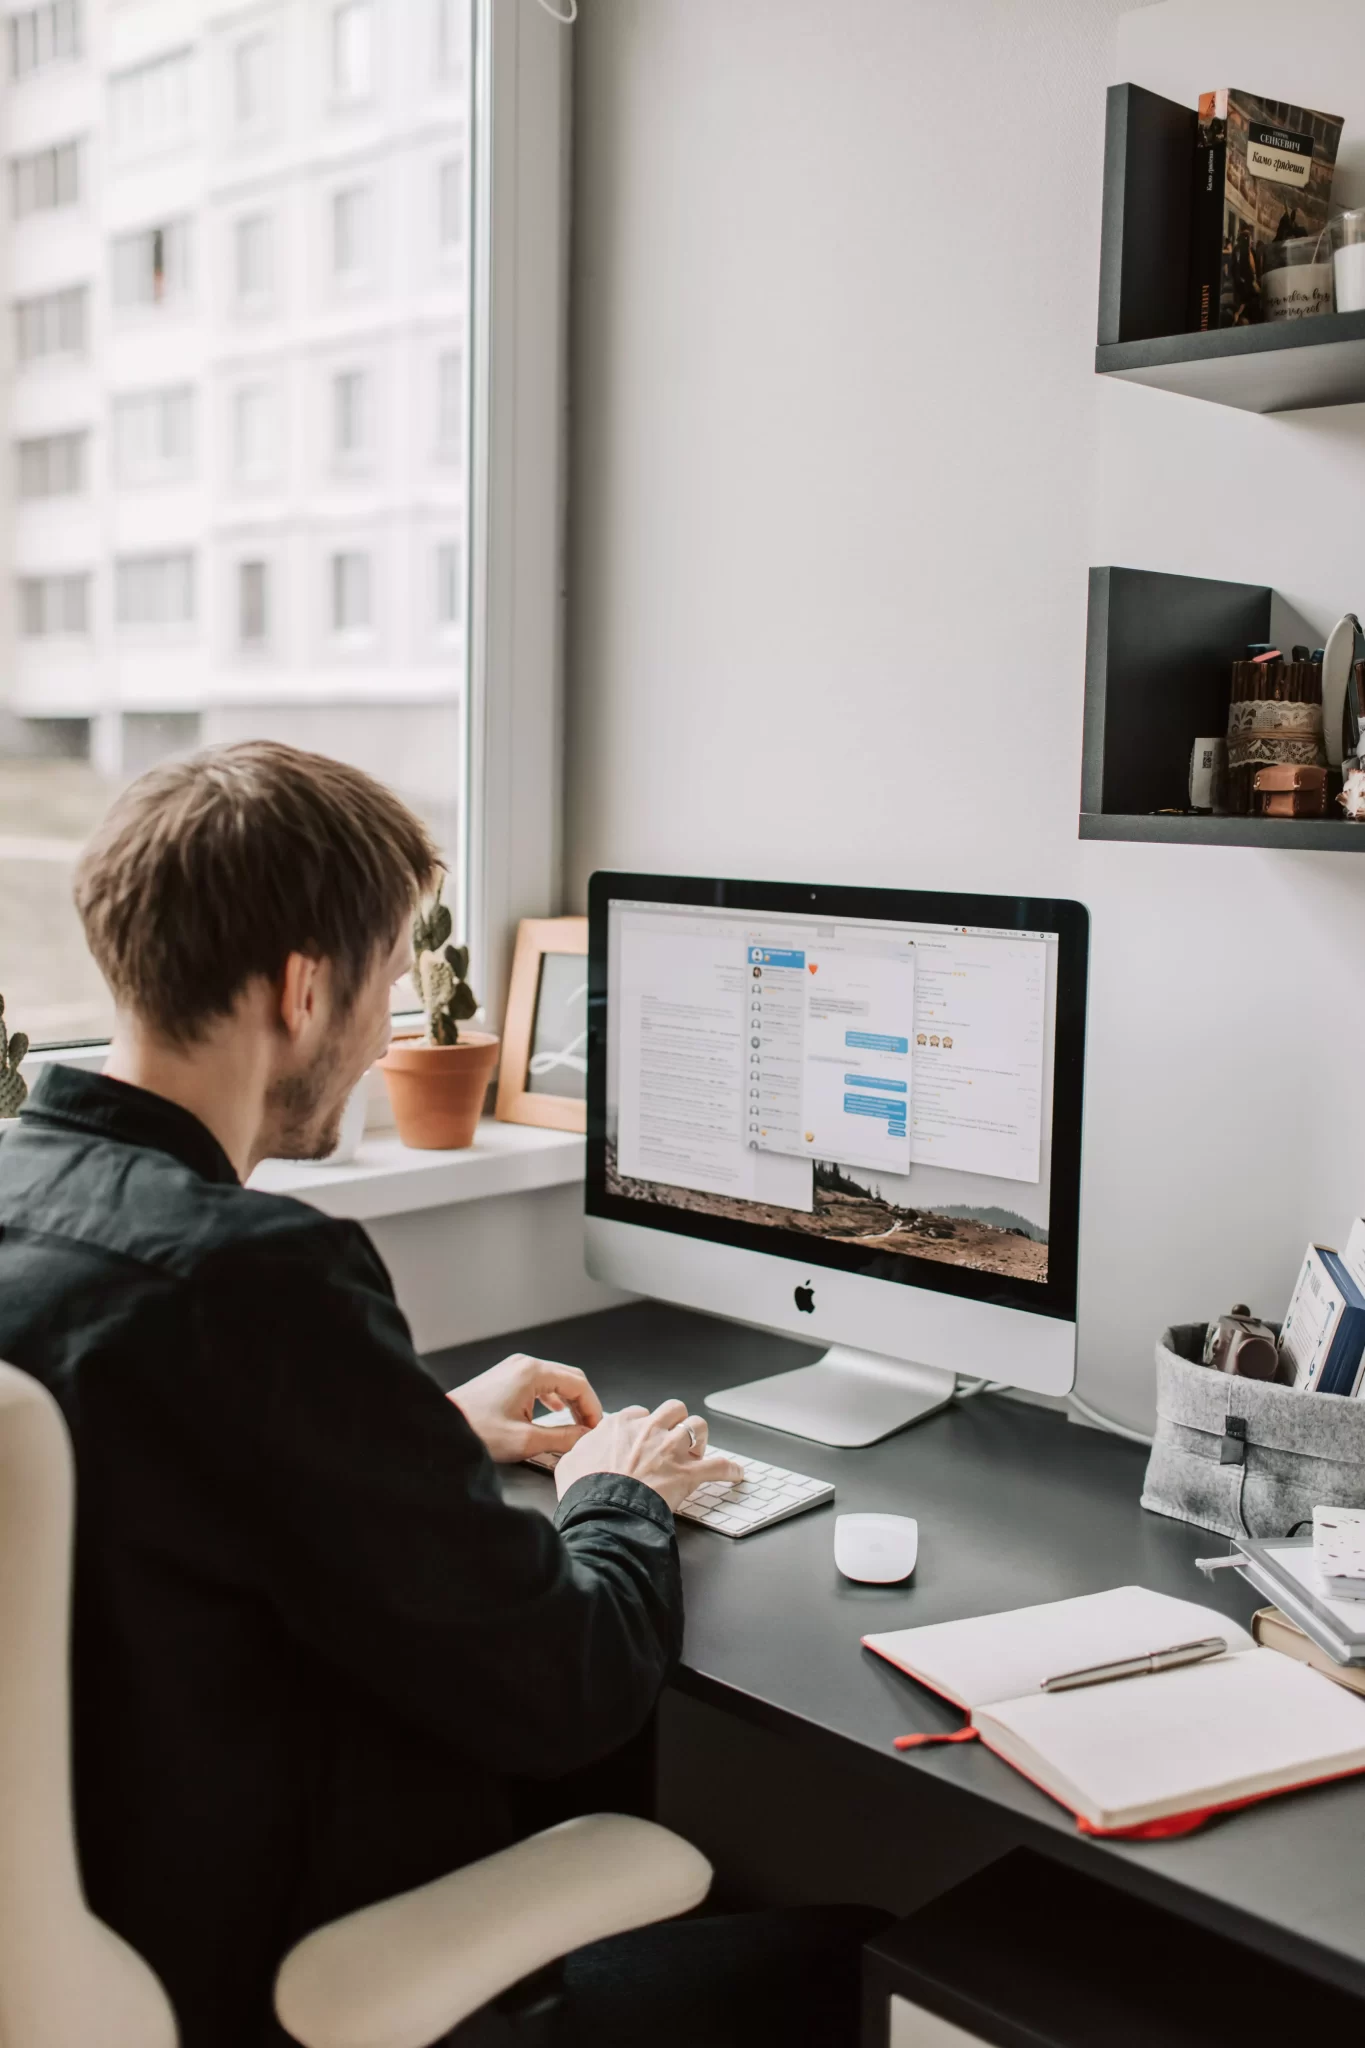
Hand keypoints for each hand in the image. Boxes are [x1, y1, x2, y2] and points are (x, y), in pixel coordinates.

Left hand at [448, 1353, 602, 1463]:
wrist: (443, 1427)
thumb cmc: (478, 1431)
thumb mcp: (526, 1440)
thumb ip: (562, 1438)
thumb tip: (584, 1437)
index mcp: (532, 1372)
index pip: (578, 1383)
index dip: (592, 1407)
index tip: (596, 1429)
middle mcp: (524, 1364)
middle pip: (569, 1378)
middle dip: (583, 1403)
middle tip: (589, 1428)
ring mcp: (513, 1368)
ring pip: (555, 1380)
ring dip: (569, 1401)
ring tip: (575, 1424)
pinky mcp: (505, 1377)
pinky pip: (539, 1383)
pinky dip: (552, 1397)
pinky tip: (554, 1413)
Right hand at [551, 1400, 743, 1512]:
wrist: (603, 1511)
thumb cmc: (585, 1491)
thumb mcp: (570, 1462)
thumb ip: (582, 1449)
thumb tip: (582, 1450)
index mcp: (621, 1425)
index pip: (638, 1413)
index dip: (642, 1425)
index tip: (642, 1436)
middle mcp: (649, 1431)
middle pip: (673, 1410)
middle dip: (676, 1420)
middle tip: (674, 1435)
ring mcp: (671, 1450)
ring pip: (698, 1427)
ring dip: (700, 1437)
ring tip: (699, 1447)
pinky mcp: (688, 1474)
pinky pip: (719, 1466)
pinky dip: (730, 1471)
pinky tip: (736, 1474)